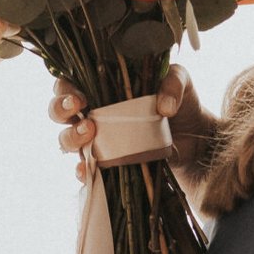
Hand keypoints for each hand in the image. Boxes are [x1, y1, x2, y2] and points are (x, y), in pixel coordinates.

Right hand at [48, 64, 214, 186]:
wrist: (196, 139)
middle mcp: (93, 113)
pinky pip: (85, 170)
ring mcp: (98, 141)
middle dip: (59, 109)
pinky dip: (82, 171)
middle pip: (58, 110)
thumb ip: (173, 83)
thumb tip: (163, 107)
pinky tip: (87, 171)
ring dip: (70, 137)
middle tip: (78, 109)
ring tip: (89, 134)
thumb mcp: (181, 82)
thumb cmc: (181, 103)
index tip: (78, 94)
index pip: (69, 83)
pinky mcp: (108, 164)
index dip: (64, 88)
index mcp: (101, 87)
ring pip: (66, 139)